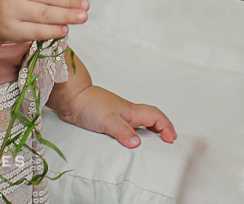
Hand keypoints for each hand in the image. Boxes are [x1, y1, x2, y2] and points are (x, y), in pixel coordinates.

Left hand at [51, 84, 175, 146]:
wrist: (72, 99)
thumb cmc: (90, 105)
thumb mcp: (108, 120)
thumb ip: (123, 132)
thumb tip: (137, 144)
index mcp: (132, 111)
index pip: (156, 116)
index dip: (166, 127)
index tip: (171, 140)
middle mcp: (129, 113)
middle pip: (153, 118)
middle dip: (163, 128)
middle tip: (169, 141)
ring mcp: (119, 116)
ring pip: (141, 123)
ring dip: (151, 131)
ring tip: (154, 144)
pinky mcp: (109, 121)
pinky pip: (129, 128)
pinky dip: (136, 134)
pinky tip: (130, 142)